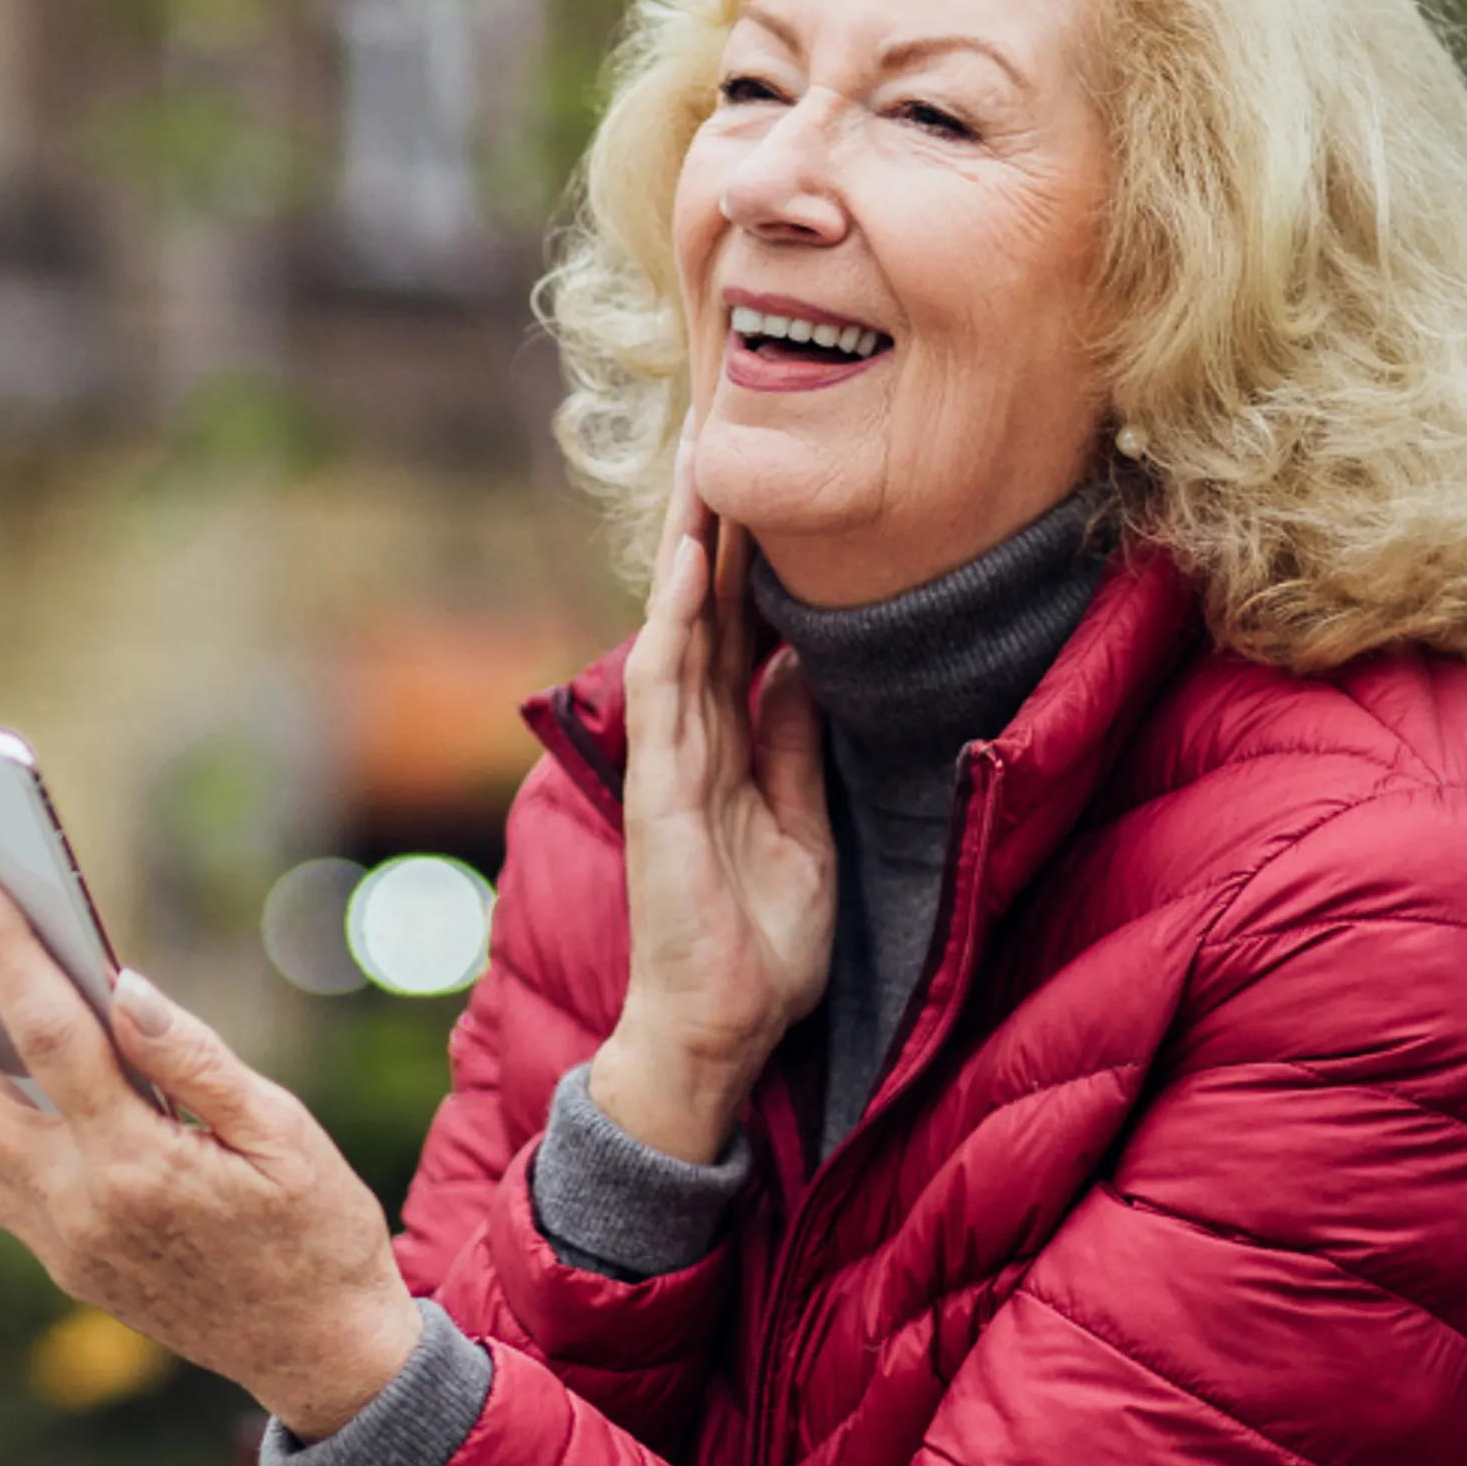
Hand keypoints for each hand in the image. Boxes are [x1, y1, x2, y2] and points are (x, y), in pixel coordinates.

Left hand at [0, 860, 422, 1438]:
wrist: (319, 1356)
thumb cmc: (318, 1233)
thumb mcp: (283, 1134)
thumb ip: (195, 1058)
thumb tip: (120, 984)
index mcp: (140, 1165)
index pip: (48, 1030)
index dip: (1, 943)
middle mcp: (79, 1206)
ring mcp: (59, 1240)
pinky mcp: (59, 1259)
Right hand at [596, 438, 835, 1163]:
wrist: (722, 1035)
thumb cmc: (761, 950)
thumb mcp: (806, 831)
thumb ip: (795, 750)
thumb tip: (806, 670)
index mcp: (729, 750)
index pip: (737, 629)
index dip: (749, 553)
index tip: (769, 476)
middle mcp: (693, 743)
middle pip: (699, 610)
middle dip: (711, 523)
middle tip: (722, 430)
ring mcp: (671, 764)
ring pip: (675, 630)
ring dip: (683, 548)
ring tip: (698, 466)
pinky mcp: (660, 793)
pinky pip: (666, 692)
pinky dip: (671, 624)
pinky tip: (682, 565)